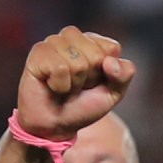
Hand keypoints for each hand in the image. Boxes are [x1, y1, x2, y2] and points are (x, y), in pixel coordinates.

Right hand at [15, 28, 133, 140]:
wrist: (56, 125)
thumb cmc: (83, 106)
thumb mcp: (113, 93)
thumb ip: (124, 74)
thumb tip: (110, 62)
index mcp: (93, 41)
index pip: (112, 48)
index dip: (107, 73)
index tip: (94, 82)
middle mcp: (72, 36)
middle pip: (96, 56)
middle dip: (90, 79)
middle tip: (77, 87)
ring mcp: (54, 42)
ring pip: (77, 63)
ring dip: (74, 84)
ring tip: (65, 86)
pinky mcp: (38, 52)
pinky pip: (60, 68)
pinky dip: (60, 85)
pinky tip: (52, 85)